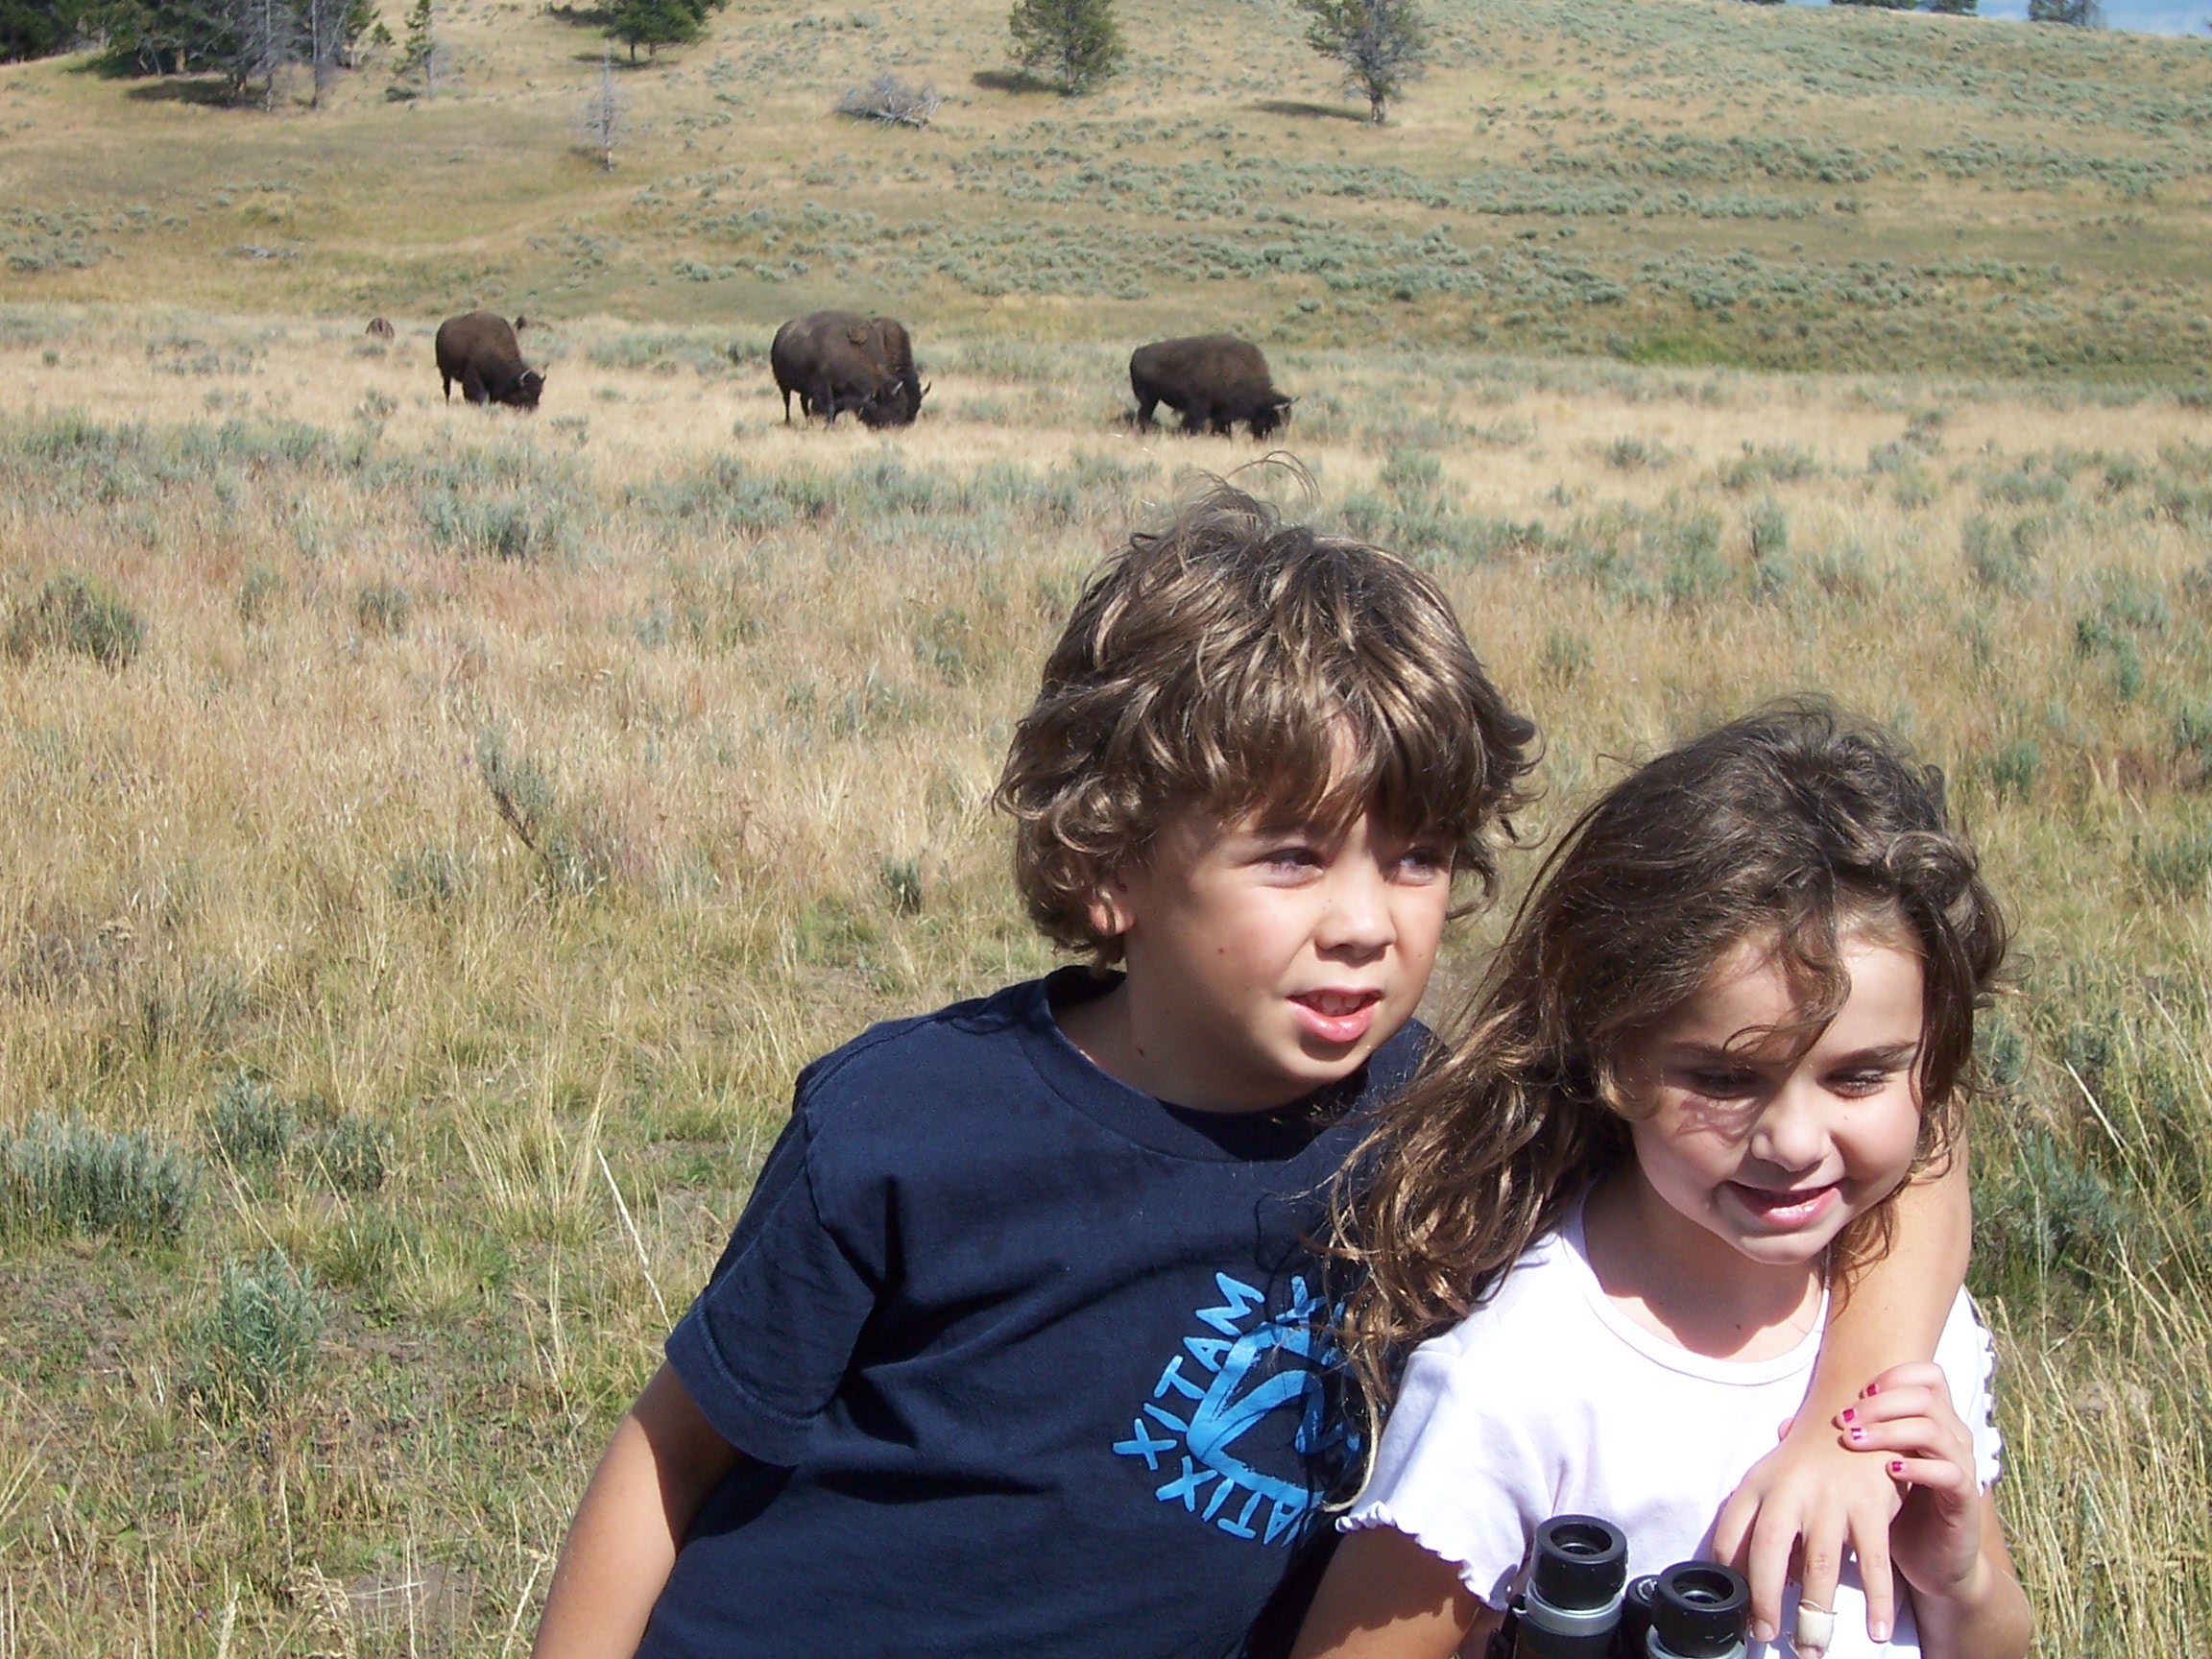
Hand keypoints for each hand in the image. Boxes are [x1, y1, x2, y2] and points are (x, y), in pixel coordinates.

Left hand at [1712, 1395, 1902, 1652]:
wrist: (1862, 1405)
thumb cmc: (1814, 1455)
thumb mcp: (1778, 1478)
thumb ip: (1763, 1520)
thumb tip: (1753, 1572)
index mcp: (1759, 1482)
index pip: (1731, 1533)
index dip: (1729, 1573)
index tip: (1733, 1608)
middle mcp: (1790, 1488)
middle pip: (1768, 1551)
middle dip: (1764, 1600)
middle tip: (1765, 1636)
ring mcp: (1831, 1497)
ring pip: (1819, 1565)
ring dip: (1816, 1613)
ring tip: (1812, 1648)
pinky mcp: (1871, 1505)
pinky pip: (1873, 1563)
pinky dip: (1876, 1600)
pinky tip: (1876, 1630)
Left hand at [1836, 1362, 1983, 1602]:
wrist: (1931, 1559)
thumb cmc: (1894, 1507)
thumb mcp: (1864, 1471)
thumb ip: (1834, 1443)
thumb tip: (1784, 1426)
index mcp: (1933, 1420)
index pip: (1928, 1375)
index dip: (1894, 1375)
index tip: (1858, 1392)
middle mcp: (1952, 1436)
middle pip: (1925, 1395)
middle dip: (1879, 1402)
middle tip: (1844, 1419)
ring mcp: (1962, 1465)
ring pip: (1934, 1429)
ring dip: (1890, 1430)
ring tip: (1855, 1440)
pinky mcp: (1965, 1499)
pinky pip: (1949, 1472)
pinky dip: (1917, 1467)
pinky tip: (1889, 1470)